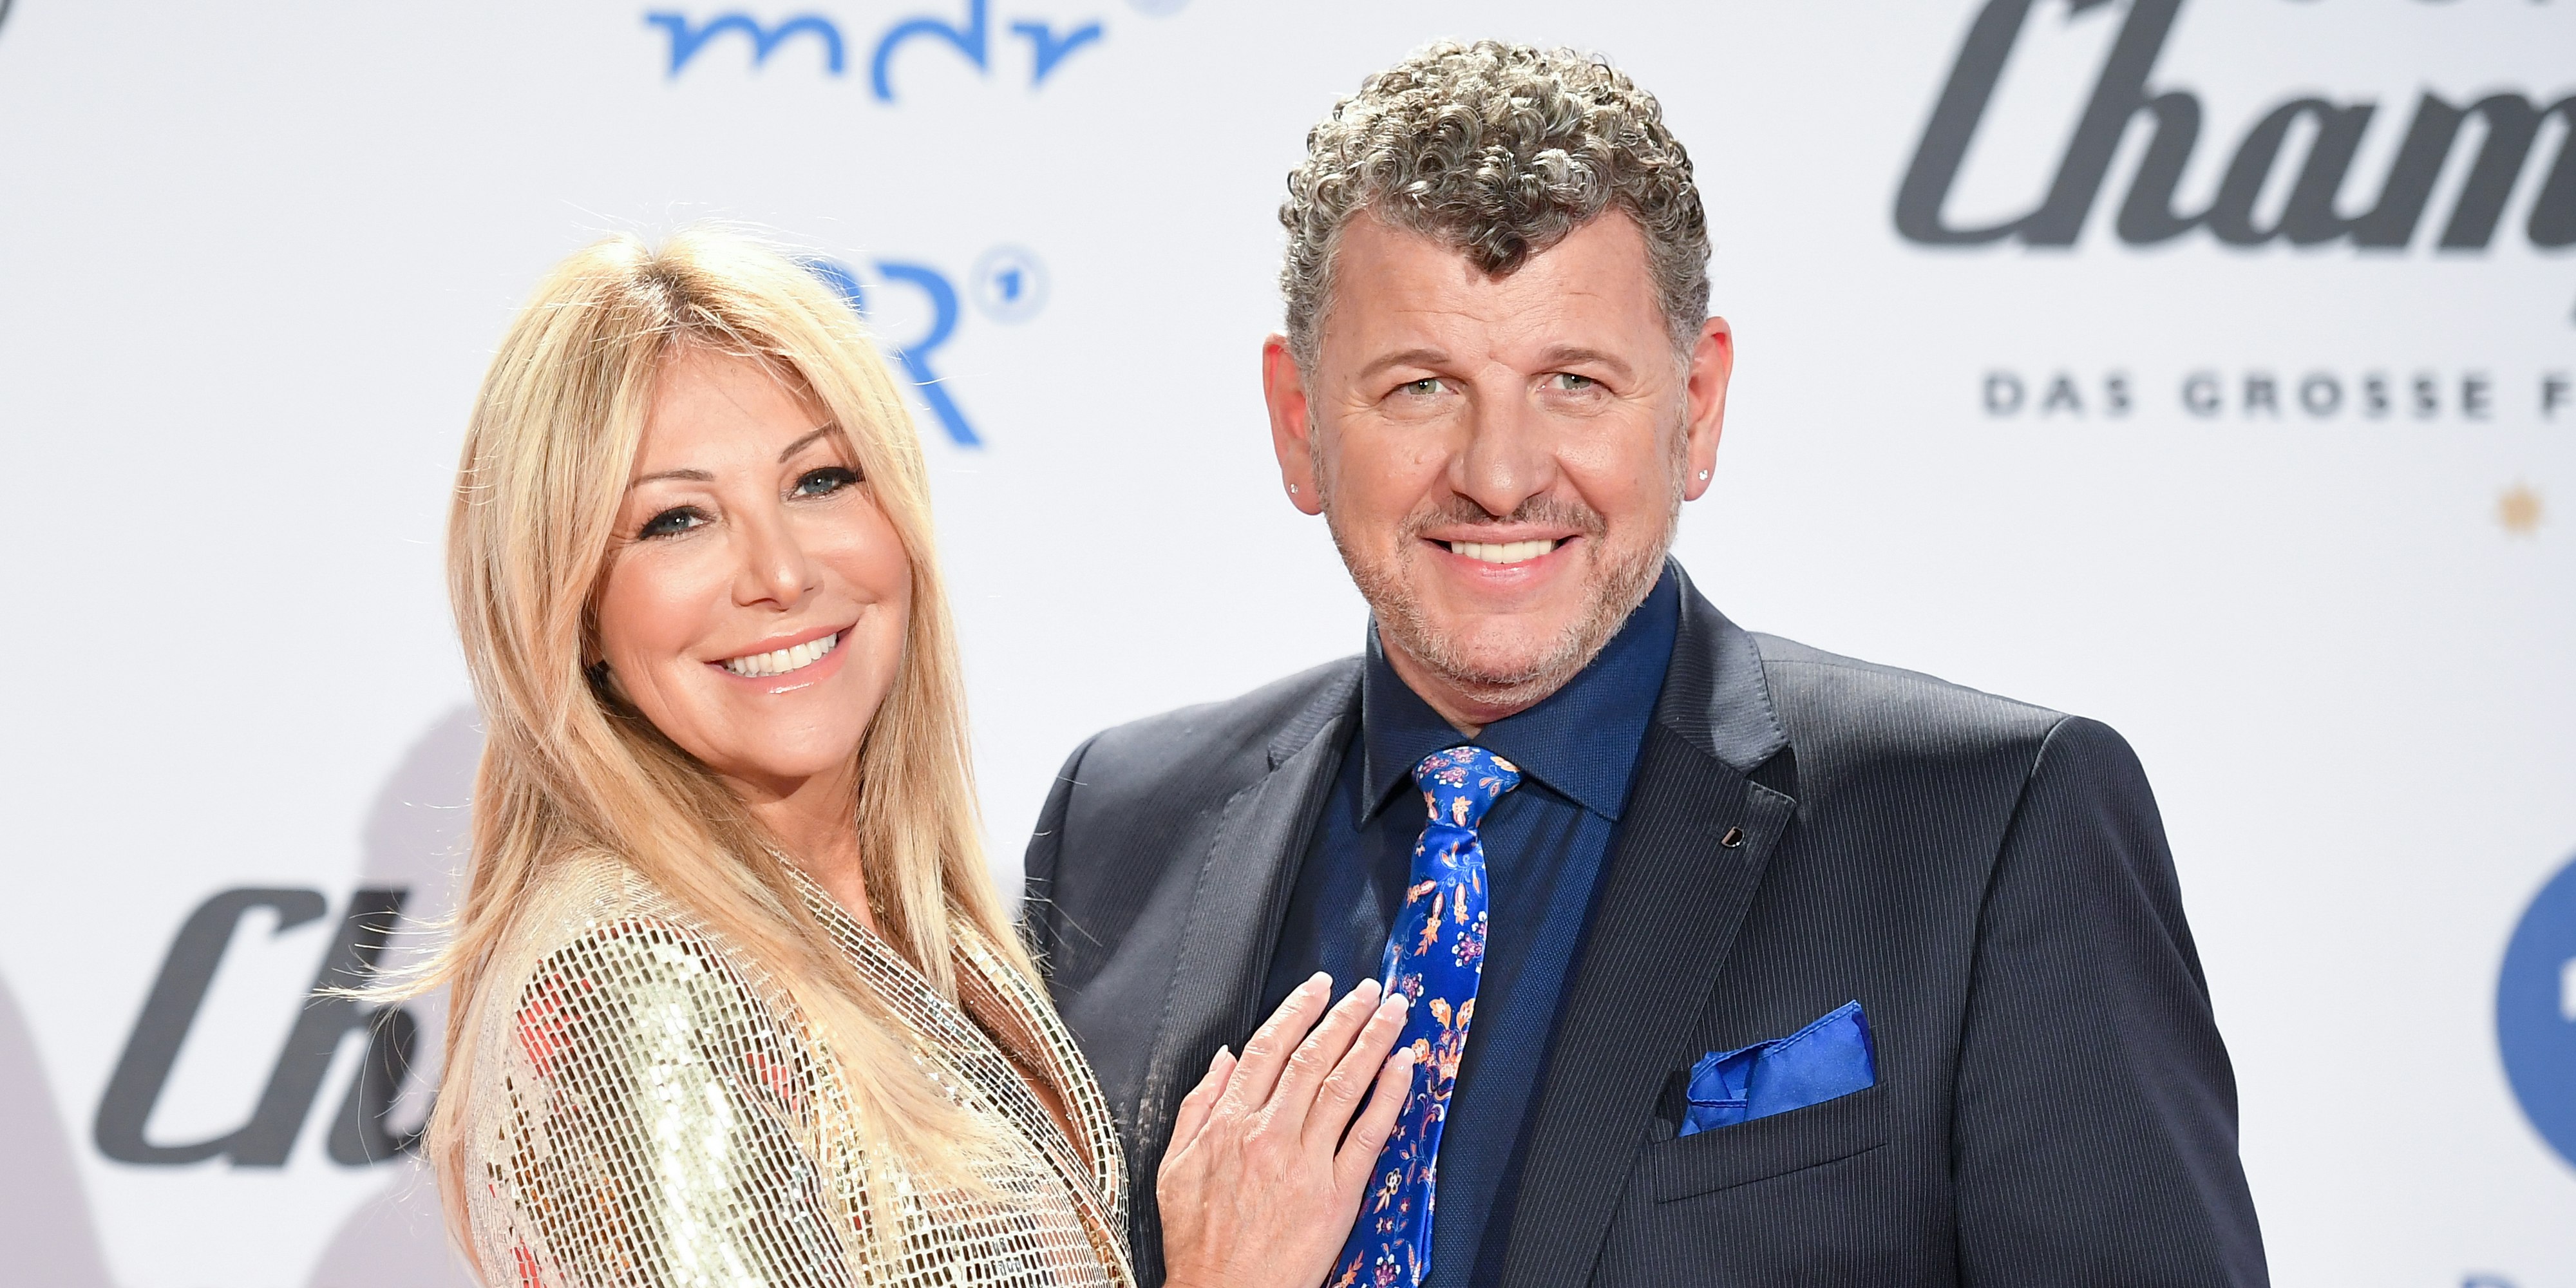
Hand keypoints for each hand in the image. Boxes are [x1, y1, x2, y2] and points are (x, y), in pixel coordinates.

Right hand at [1157, 973, 1415, 1287]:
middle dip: (1345, 1015)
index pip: (1269, 1049)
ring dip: (1373, 1041)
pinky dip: (1389, 1096)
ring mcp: (1305, 1162)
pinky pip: (1369, 1134)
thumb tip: (1223, 1058)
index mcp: (1229, 1123)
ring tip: (1394, 1013)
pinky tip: (1405, 1068)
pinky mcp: (1336, 1194)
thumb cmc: (1199, 1240)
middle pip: (1313, 1058)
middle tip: (1369, 989)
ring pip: (1344, 1085)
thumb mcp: (1174, 1166)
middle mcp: (1269, 1134)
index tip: (1319, 987)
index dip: (1298, 1010)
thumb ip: (1198, 1105)